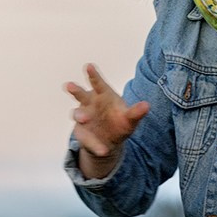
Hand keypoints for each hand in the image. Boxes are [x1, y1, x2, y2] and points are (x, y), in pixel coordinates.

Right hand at [64, 63, 148, 179]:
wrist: (109, 140)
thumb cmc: (119, 122)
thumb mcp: (129, 118)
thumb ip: (136, 112)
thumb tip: (147, 106)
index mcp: (102, 95)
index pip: (97, 83)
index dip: (93, 74)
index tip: (88, 66)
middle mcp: (89, 103)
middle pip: (80, 94)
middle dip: (75, 90)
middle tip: (69, 86)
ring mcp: (82, 117)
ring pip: (77, 114)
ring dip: (80, 115)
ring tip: (84, 119)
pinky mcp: (80, 132)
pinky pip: (86, 139)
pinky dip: (94, 145)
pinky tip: (103, 151)